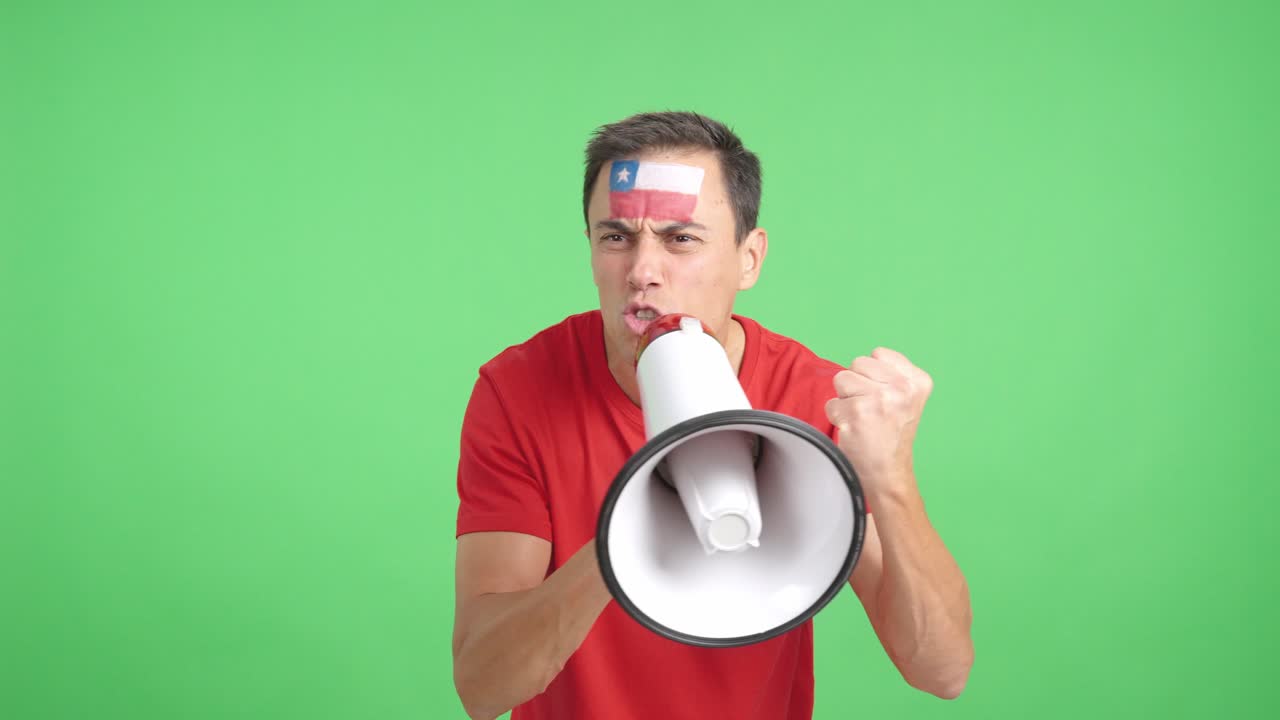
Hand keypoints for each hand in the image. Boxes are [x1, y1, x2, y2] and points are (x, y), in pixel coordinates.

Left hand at [824, 347, 932, 495]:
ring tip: (862, 418)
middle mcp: (901, 388)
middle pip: (857, 364)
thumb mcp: (908, 399)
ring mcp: (879, 399)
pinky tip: (854, 430)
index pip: (878, 353)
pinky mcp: (856, 413)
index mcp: (918, 381)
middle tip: (871, 410)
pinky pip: (831, 404)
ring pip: (841, 379)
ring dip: (845, 399)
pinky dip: (837, 417)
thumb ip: (892, 374)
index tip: (883, 397)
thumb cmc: (892, 435)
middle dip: (857, 385)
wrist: (888, 473)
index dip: (873, 374)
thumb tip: (864, 361)